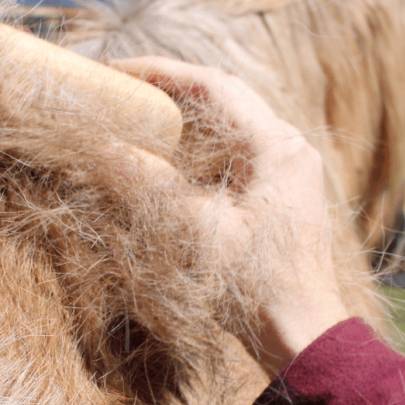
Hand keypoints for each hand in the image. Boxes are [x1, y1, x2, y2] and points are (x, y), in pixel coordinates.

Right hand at [111, 57, 347, 375]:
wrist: (300, 333)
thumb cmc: (256, 287)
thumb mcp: (195, 231)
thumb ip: (149, 183)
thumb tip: (104, 147)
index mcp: (277, 146)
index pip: (214, 86)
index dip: (162, 72)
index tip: (118, 71)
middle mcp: (288, 148)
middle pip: (225, 100)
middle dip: (172, 92)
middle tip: (124, 91)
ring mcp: (288, 171)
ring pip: (230, 127)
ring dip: (186, 121)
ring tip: (141, 117)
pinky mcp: (280, 194)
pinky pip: (237, 155)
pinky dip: (201, 151)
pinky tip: (173, 158)